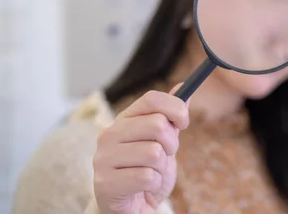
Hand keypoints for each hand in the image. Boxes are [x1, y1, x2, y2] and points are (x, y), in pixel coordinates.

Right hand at [93, 84, 189, 213]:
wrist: (130, 207)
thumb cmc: (146, 172)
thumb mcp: (163, 143)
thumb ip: (171, 118)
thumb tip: (184, 86)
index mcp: (123, 120)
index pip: (151, 99)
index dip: (175, 107)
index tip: (184, 122)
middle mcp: (109, 134)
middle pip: (156, 124)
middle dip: (171, 144)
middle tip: (165, 156)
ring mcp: (104, 158)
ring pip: (154, 153)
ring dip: (161, 168)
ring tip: (151, 173)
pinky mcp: (105, 183)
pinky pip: (147, 177)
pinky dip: (153, 184)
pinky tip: (143, 187)